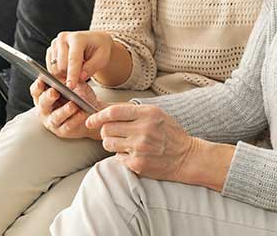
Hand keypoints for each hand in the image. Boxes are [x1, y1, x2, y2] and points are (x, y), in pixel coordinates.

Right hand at [29, 78, 106, 139]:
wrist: (90, 110)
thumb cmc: (78, 94)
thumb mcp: (73, 84)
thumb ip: (68, 79)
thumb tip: (66, 72)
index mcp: (43, 96)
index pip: (35, 91)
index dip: (37, 86)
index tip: (42, 80)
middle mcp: (44, 110)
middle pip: (43, 103)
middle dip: (48, 97)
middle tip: (54, 91)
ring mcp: (52, 122)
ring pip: (56, 116)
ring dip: (64, 110)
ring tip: (73, 104)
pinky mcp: (62, 131)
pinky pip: (68, 125)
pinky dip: (76, 119)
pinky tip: (83, 112)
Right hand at [46, 31, 113, 88]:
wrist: (95, 40)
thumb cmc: (99, 48)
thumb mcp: (102, 58)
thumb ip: (91, 68)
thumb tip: (80, 77)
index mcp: (77, 38)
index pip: (73, 60)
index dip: (72, 75)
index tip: (71, 87)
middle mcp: (63, 38)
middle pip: (61, 66)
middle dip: (69, 77)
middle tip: (81, 80)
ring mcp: (55, 44)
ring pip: (54, 69)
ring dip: (64, 76)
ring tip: (76, 73)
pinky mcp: (50, 50)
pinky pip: (51, 69)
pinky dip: (59, 74)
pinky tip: (69, 71)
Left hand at [85, 104, 199, 181]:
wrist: (186, 157)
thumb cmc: (170, 134)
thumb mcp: (157, 114)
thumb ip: (135, 112)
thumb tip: (108, 112)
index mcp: (147, 114)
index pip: (113, 112)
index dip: (98, 116)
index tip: (90, 120)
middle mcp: (142, 130)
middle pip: (107, 128)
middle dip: (105, 130)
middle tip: (114, 133)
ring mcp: (139, 148)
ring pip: (108, 143)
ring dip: (111, 143)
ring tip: (124, 143)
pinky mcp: (138, 163)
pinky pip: (117, 157)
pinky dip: (122, 155)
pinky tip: (134, 154)